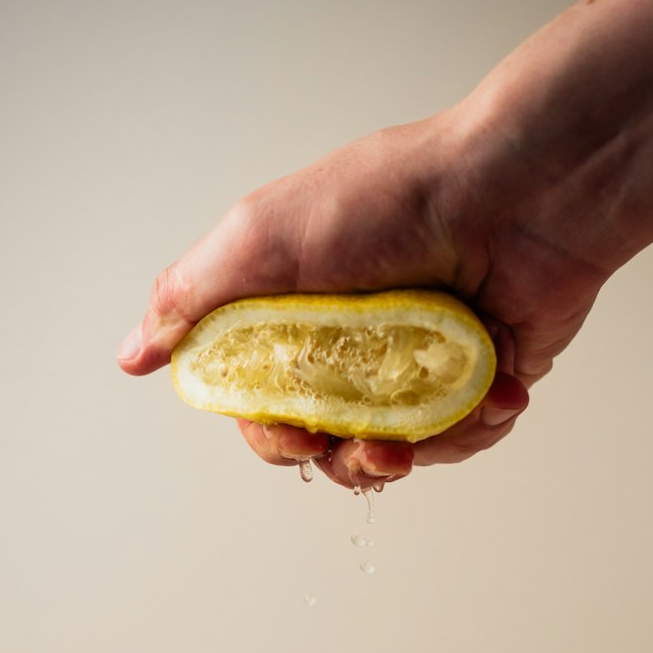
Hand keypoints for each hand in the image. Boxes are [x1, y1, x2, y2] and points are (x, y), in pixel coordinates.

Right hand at [117, 108, 607, 488]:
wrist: (520, 193)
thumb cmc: (392, 200)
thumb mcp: (264, 238)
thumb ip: (193, 298)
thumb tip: (132, 355)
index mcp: (296, 317)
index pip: (262, 406)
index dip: (272, 435)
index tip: (294, 434)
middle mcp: (353, 346)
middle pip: (325, 444)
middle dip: (345, 460)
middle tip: (373, 447)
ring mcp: (418, 366)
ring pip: (396, 454)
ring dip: (415, 452)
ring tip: (442, 420)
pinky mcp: (481, 379)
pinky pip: (465, 439)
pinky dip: (476, 426)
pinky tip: (495, 391)